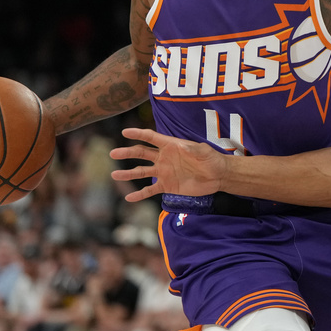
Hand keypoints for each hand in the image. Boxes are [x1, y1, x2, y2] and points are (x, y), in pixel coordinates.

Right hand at [110, 128, 225, 201]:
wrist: (217, 176)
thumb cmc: (210, 159)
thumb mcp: (203, 151)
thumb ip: (192, 150)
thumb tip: (183, 147)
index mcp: (170, 145)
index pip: (151, 138)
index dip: (139, 134)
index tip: (125, 132)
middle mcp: (163, 158)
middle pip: (141, 153)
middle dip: (127, 153)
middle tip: (113, 153)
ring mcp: (164, 172)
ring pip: (141, 172)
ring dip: (128, 174)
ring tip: (114, 175)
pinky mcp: (167, 186)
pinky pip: (150, 190)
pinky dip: (140, 194)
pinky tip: (129, 198)